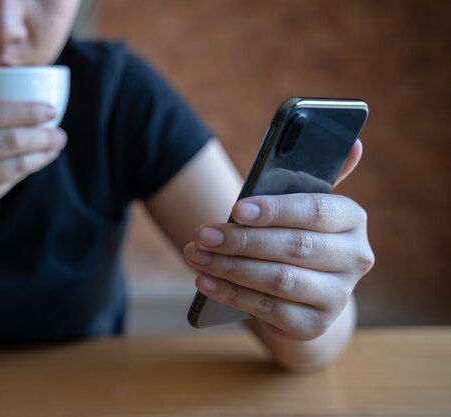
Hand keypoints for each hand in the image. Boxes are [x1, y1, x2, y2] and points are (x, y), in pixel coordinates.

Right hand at [0, 96, 65, 250]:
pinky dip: (21, 175)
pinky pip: (3, 187)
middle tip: (60, 133)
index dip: (26, 110)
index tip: (50, 110)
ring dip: (40, 157)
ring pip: (12, 166)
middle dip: (42, 135)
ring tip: (54, 148)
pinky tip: (32, 165)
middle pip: (8, 139)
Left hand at [183, 192, 373, 339]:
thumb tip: (353, 145)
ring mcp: (338, 296)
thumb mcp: (298, 206)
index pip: (315, 211)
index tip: (236, 209)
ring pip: (278, 280)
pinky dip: (231, 294)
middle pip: (293, 247)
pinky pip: (268, 309)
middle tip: (202, 234)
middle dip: (241, 240)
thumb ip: (314, 177)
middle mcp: (355, 258)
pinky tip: (205, 282)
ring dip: (229, 267)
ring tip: (195, 255)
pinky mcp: (314, 325)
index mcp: (352, 219)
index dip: (274, 211)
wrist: (301, 292)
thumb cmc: (293, 235)